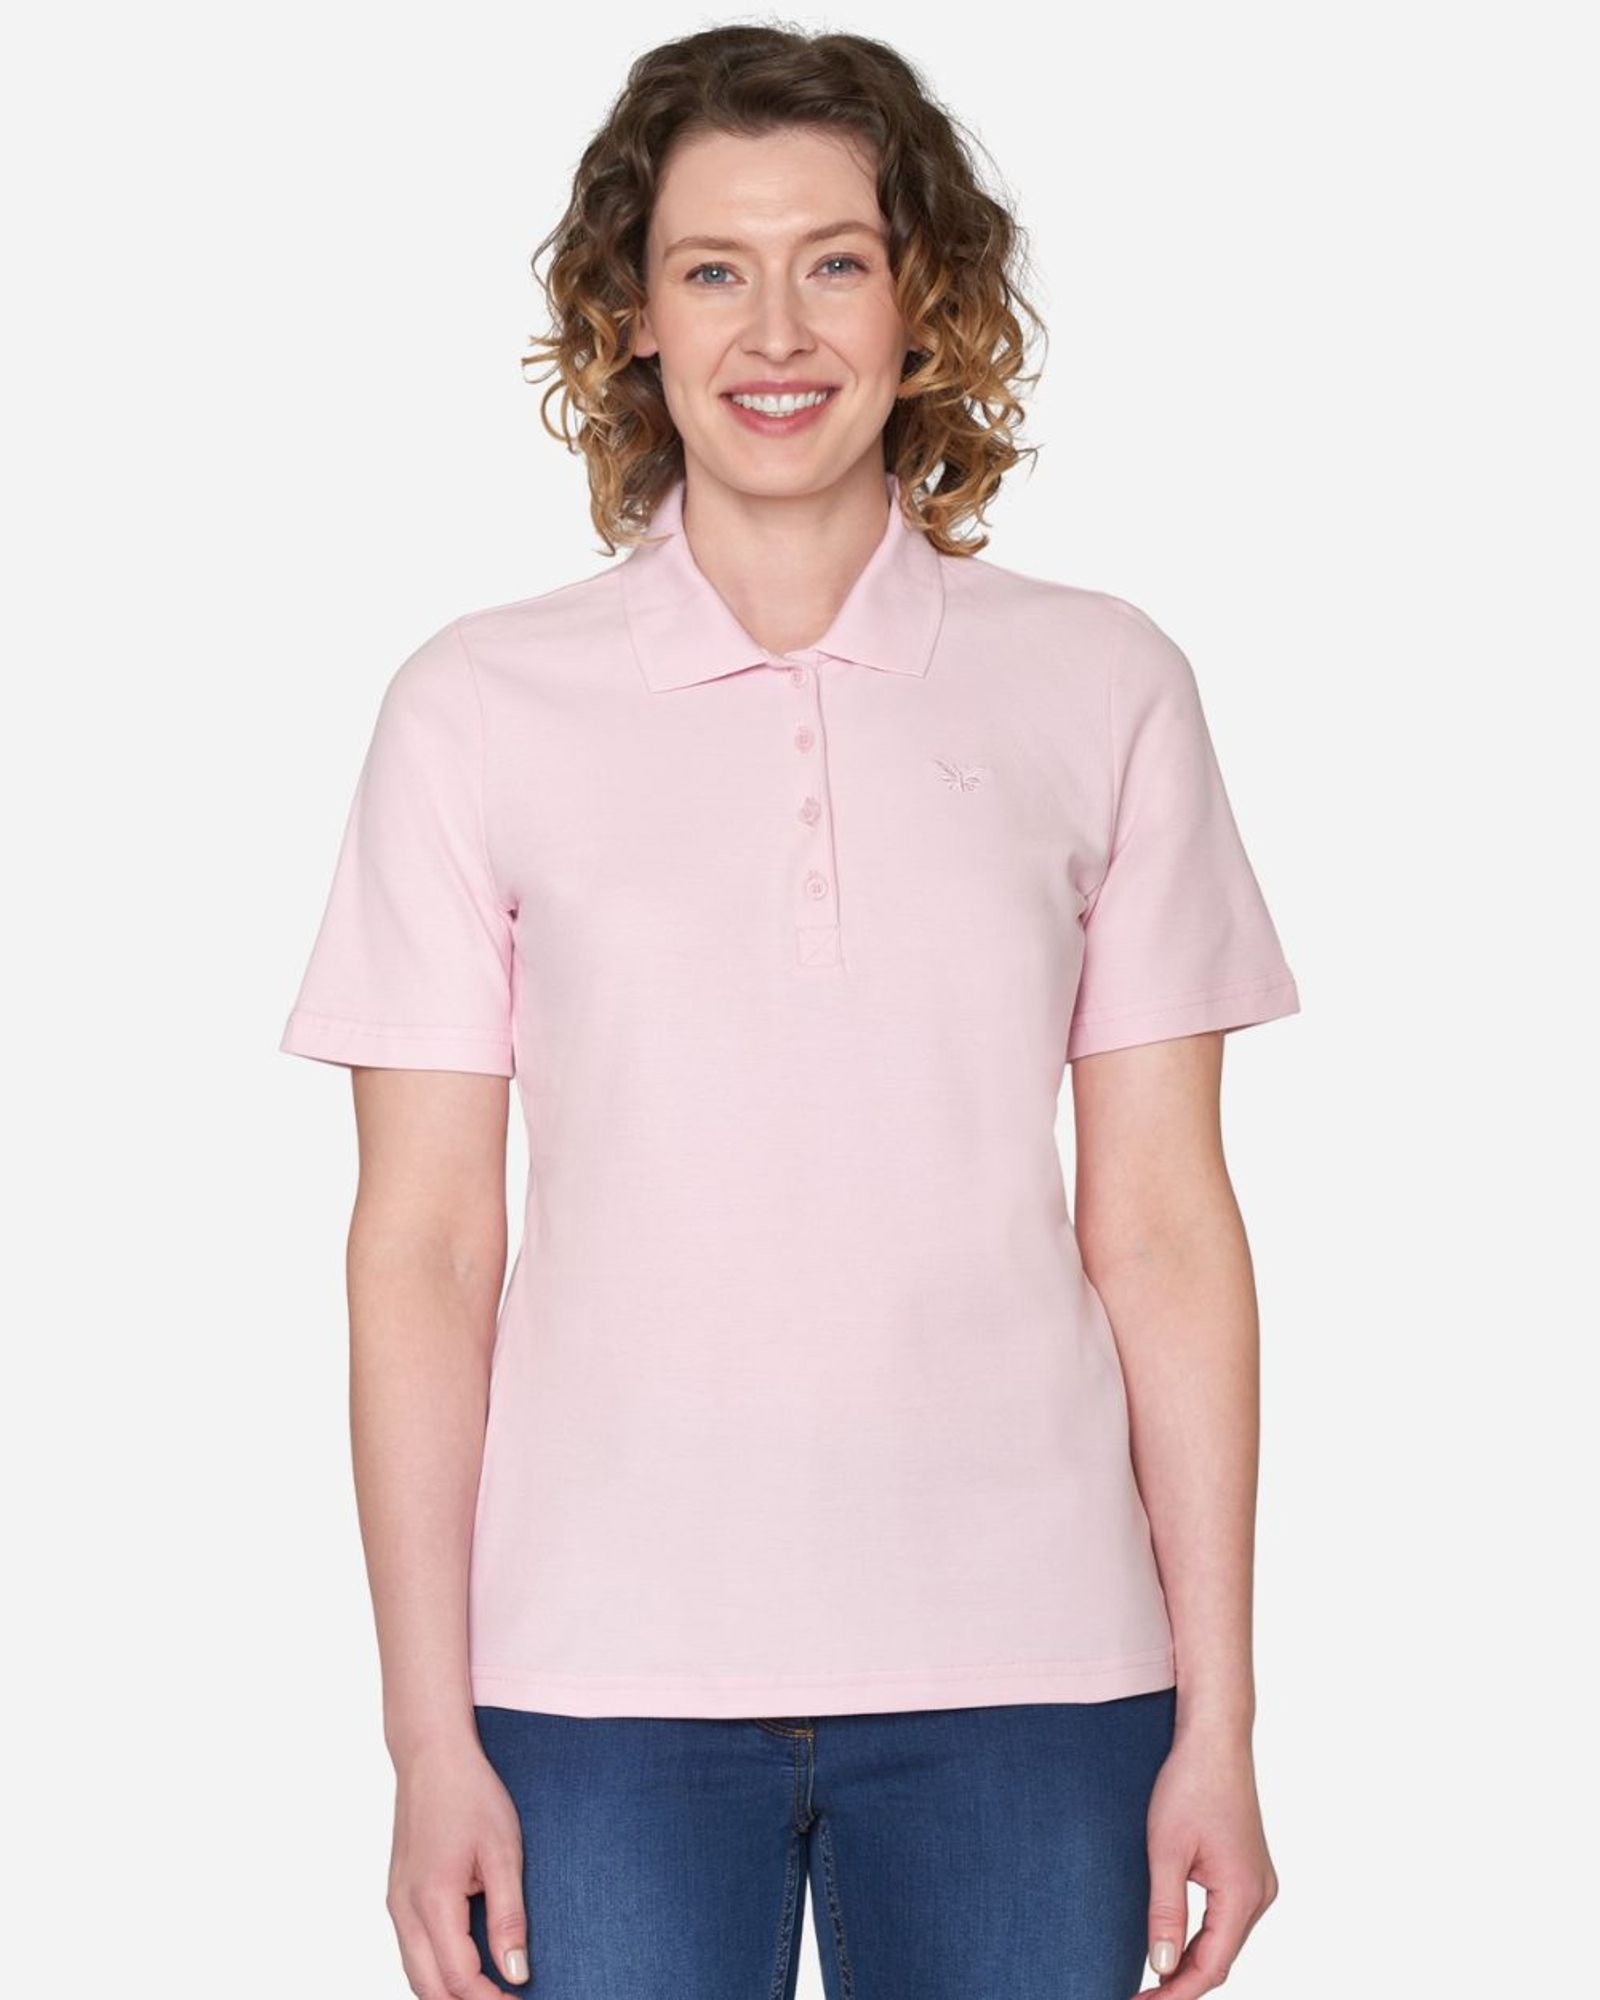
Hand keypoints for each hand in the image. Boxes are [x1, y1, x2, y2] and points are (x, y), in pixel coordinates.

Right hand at [386, 1737, 530, 1995]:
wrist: (431, 1755)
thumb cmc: (471, 1794)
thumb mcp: (503, 1852)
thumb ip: (509, 1916)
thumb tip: (517, 1972)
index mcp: (432, 1900)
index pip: (459, 1979)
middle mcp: (404, 1909)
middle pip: (429, 1989)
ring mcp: (395, 1903)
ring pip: (415, 1974)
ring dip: (448, 1991)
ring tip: (490, 1990)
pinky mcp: (396, 1895)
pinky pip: (411, 1950)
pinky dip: (435, 1970)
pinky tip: (465, 1965)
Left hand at [1136, 1725, 1278, 1996]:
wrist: (1214, 1738)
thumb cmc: (1188, 1785)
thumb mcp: (1166, 1851)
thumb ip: (1165, 1912)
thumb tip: (1160, 1968)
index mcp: (1243, 1894)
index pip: (1211, 1967)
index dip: (1175, 1994)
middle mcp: (1260, 1894)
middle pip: (1221, 1959)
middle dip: (1180, 1983)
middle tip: (1138, 1997)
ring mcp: (1258, 1882)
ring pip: (1224, 1941)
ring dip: (1190, 1962)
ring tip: (1150, 1980)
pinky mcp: (1249, 1870)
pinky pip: (1227, 1919)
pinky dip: (1201, 1938)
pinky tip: (1174, 1944)